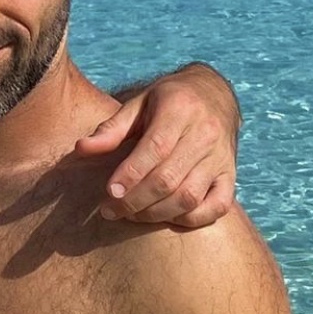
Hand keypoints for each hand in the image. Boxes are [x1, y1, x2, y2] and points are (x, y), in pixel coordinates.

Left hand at [76, 63, 239, 226]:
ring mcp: (221, 158)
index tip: (108, 192)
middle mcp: (205, 134)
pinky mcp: (230, 175)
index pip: (155, 149)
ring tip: (130, 214)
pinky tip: (165, 217)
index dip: (131, 174)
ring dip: (156, 213)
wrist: (214, 93)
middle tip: (110, 210)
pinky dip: (191, 219)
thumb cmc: (168, 99)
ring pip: (190, 197)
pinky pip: (217, 207)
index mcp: (179, 110)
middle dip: (135, 200)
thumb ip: (111, 128)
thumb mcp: (138, 103)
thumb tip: (82, 149)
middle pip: (169, 178)